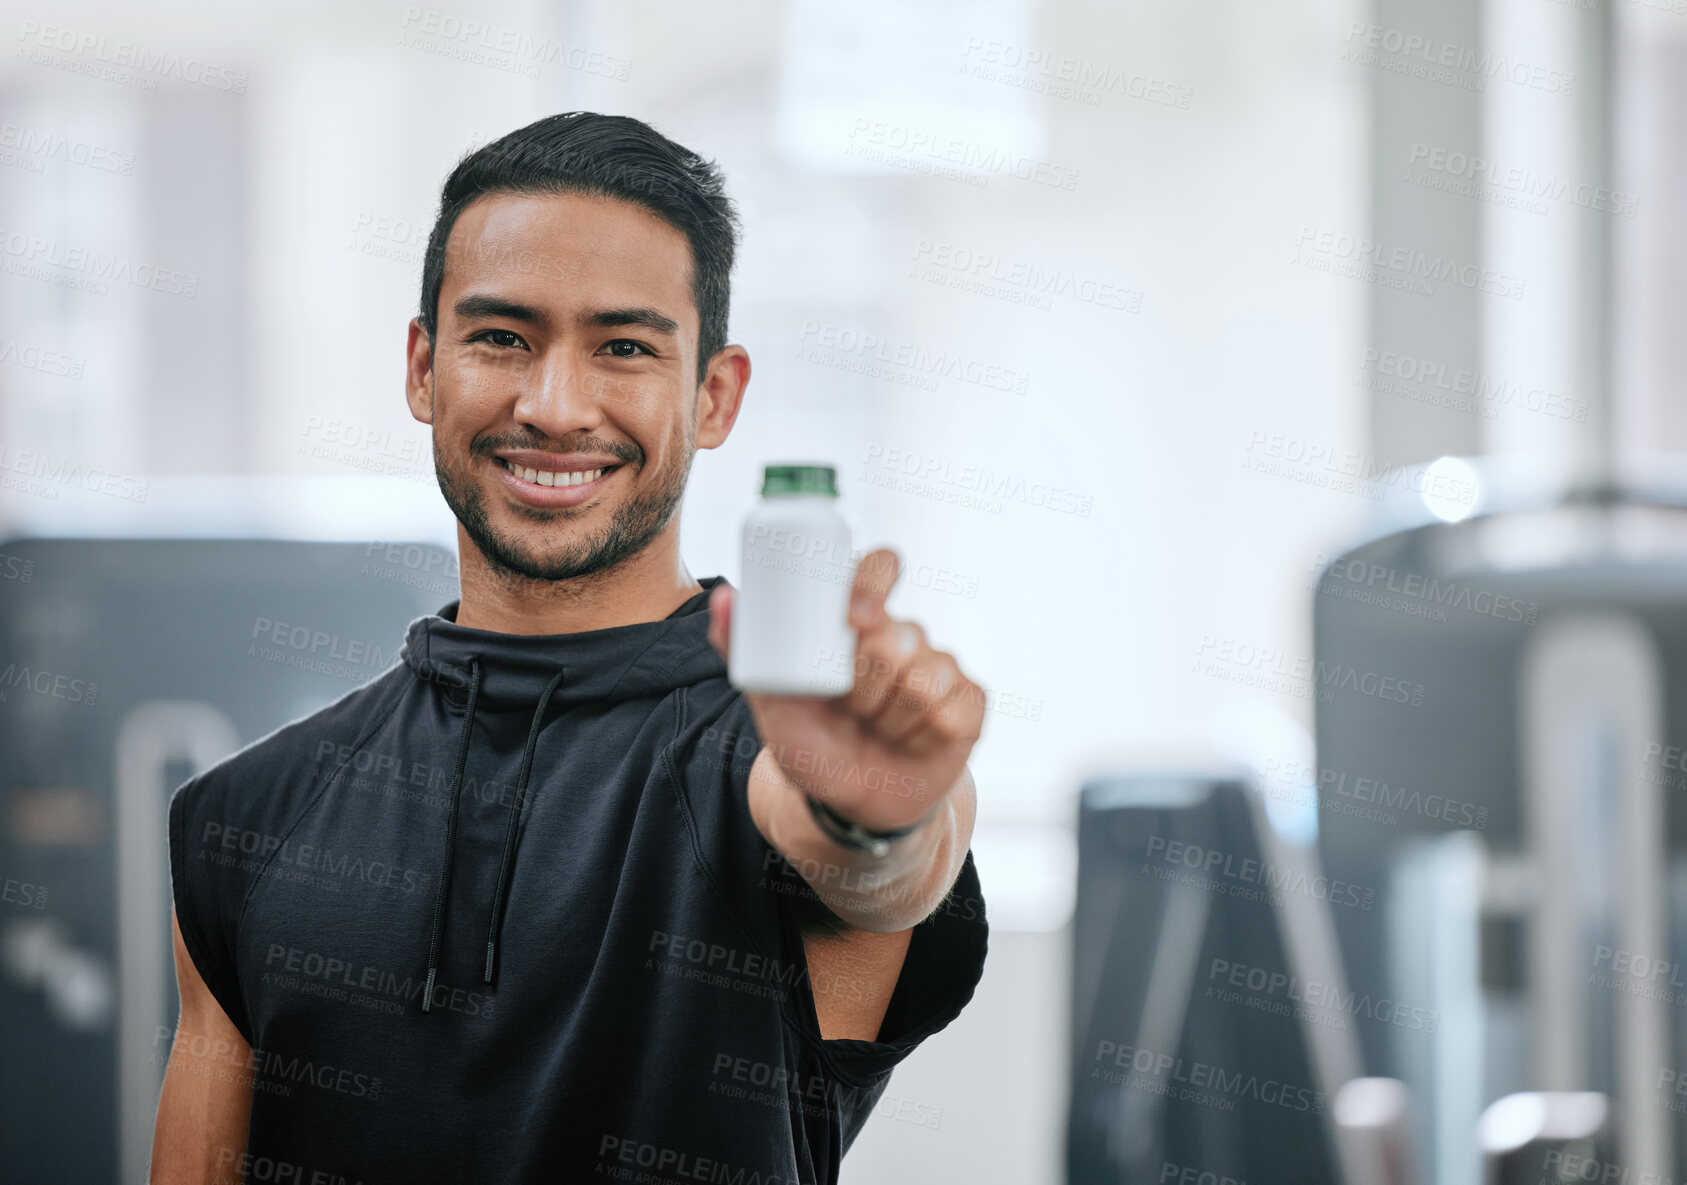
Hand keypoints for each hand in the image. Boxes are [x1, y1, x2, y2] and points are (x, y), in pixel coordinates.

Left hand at [706, 548, 984, 831]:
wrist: (851, 802)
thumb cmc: (812, 742)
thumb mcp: (770, 702)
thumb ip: (743, 651)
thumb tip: (724, 596)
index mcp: (857, 621)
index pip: (879, 567)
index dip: (874, 582)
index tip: (854, 617)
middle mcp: (902, 634)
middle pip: (898, 635)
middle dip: (866, 685)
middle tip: (849, 709)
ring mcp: (940, 667)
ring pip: (925, 678)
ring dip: (890, 718)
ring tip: (874, 729)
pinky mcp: (967, 704)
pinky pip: (953, 712)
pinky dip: (922, 738)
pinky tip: (909, 743)